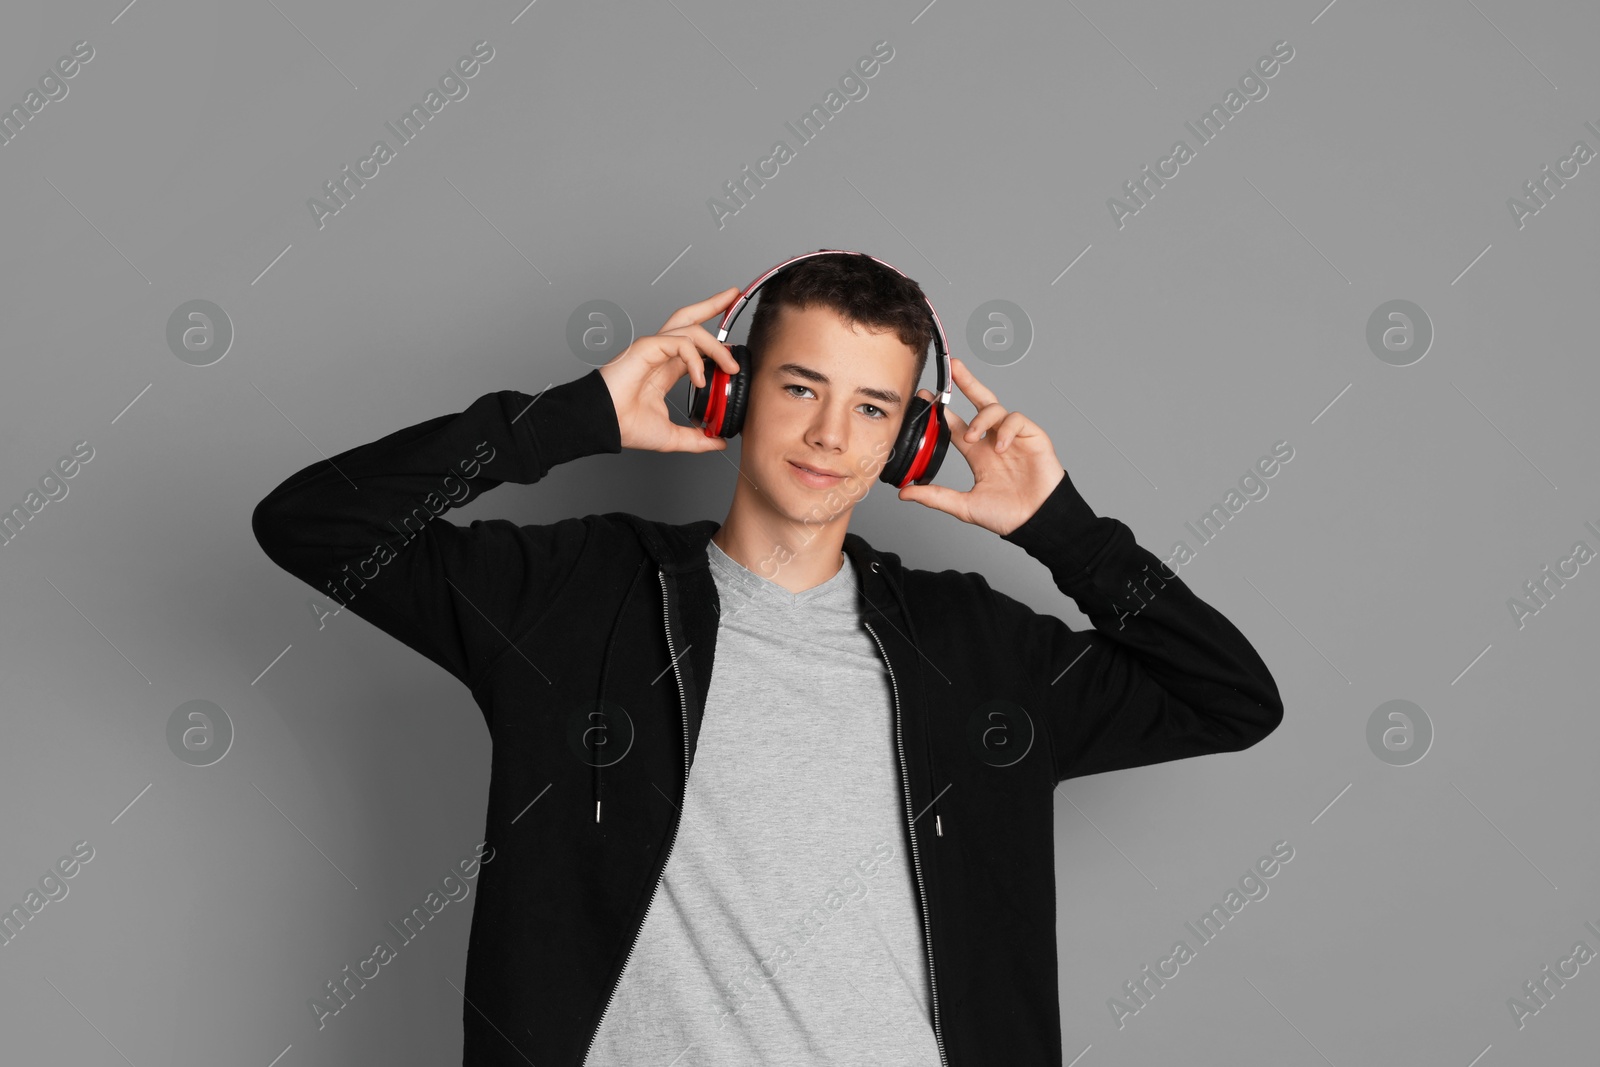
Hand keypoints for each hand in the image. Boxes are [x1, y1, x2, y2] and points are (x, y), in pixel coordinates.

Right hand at [599, 287, 742, 453]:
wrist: (604, 425)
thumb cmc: (624, 425)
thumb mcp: (671, 436)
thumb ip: (696, 438)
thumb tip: (717, 441)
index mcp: (665, 368)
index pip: (694, 345)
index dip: (715, 341)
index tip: (734, 349)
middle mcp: (660, 353)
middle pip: (689, 318)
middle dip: (712, 304)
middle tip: (733, 295)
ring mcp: (653, 347)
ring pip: (691, 328)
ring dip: (716, 345)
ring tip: (731, 367)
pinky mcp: (647, 347)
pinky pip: (680, 343)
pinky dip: (695, 359)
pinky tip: (699, 380)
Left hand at [897, 357, 1066, 535]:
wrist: (1036, 521)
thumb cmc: (1006, 515)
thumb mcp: (964, 505)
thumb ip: (935, 496)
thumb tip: (904, 493)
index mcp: (977, 453)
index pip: (957, 424)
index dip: (943, 410)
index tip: (926, 396)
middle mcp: (994, 440)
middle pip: (980, 403)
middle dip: (968, 382)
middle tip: (954, 368)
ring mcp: (1013, 437)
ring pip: (996, 408)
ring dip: (982, 418)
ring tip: (973, 436)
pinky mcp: (1033, 437)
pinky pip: (1017, 419)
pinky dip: (1007, 429)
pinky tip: (1000, 446)